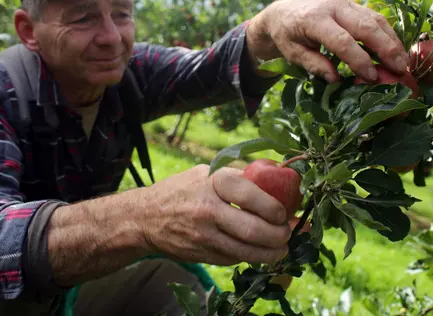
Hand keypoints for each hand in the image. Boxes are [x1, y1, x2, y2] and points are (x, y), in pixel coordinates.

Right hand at [138, 164, 291, 265]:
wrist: (144, 217)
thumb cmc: (181, 190)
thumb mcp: (205, 173)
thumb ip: (237, 176)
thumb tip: (276, 176)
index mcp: (212, 183)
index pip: (252, 196)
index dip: (275, 208)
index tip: (284, 213)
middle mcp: (207, 210)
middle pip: (254, 229)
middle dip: (278, 235)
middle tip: (287, 233)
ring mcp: (203, 235)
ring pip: (246, 251)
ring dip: (270, 253)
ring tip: (281, 248)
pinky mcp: (201, 254)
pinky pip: (233, 259)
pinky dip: (250, 256)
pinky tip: (258, 252)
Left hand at [246, 0, 408, 82]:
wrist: (284, 12)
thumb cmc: (287, 35)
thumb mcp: (292, 53)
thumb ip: (313, 65)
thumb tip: (336, 79)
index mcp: (314, 20)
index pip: (342, 40)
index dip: (359, 60)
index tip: (372, 77)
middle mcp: (334, 7)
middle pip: (366, 26)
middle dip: (386, 48)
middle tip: (400, 70)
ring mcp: (346, 3)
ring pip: (376, 20)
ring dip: (392, 41)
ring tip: (403, 63)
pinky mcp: (354, 5)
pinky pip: (376, 18)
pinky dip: (388, 34)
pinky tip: (396, 50)